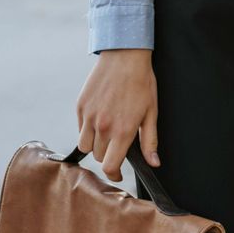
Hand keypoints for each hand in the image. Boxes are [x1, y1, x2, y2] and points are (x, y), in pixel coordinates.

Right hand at [76, 49, 159, 183]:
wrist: (125, 57)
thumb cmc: (142, 83)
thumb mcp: (151, 113)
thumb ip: (150, 141)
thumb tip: (154, 163)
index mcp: (123, 131)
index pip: (110, 166)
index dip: (114, 175)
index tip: (118, 174)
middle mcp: (103, 126)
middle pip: (98, 157)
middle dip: (108, 156)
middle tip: (117, 146)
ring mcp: (89, 117)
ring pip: (85, 146)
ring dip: (95, 145)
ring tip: (107, 134)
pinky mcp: (80, 107)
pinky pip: (80, 129)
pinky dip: (87, 130)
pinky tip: (100, 118)